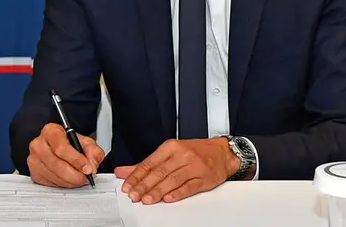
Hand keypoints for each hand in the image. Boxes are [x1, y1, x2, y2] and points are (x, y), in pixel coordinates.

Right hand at [26, 123, 104, 187]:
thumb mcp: (86, 143)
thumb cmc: (70, 144)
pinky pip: (50, 184)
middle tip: (86, 178)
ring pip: (54, 176)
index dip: (76, 160)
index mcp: (51, 131)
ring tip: (79, 179)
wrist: (59, 149)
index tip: (87, 169)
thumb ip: (93, 152)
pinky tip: (69, 180)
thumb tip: (91, 166)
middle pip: (57, 164)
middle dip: (75, 175)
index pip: (61, 148)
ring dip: (70, 181)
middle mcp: (39, 144)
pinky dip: (63, 185)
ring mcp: (34, 159)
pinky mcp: (34, 173)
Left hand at [114, 137, 238, 203]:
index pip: (149, 163)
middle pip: (160, 172)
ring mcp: (194, 167)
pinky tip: (168, 198)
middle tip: (134, 195)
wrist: (222, 152)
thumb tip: (124, 171)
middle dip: (144, 185)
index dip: (137, 175)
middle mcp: (182, 155)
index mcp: (171, 147)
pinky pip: (189, 187)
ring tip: (147, 199)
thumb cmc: (195, 152)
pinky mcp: (204, 178)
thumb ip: (146, 164)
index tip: (127, 185)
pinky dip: (178, 193)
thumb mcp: (169, 152)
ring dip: (158, 191)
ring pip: (173, 179)